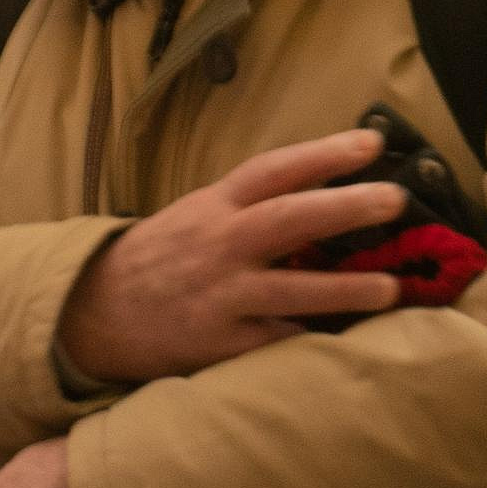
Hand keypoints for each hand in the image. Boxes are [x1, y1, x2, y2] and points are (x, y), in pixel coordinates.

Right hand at [58, 129, 407, 382]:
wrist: (91, 315)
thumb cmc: (165, 255)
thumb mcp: (203, 212)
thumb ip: (259, 200)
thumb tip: (335, 180)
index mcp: (218, 205)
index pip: (275, 169)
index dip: (324, 152)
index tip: (373, 143)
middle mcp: (220, 244)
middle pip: (289, 218)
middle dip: (345, 207)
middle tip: (395, 199)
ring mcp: (219, 296)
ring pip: (291, 288)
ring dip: (345, 289)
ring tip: (391, 288)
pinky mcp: (216, 344)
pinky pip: (273, 343)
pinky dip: (309, 341)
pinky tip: (348, 342)